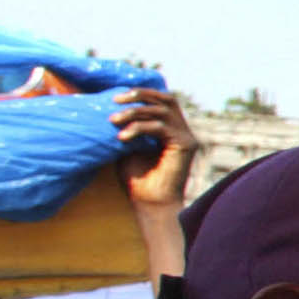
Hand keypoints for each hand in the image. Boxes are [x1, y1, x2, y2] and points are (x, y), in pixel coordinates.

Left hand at [111, 89, 199, 210]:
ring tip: (114, 119)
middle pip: (165, 99)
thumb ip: (127, 128)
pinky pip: (160, 127)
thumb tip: (111, 108)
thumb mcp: (127, 147)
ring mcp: (186, 137)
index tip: (115, 98)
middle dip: (140, 94)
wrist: (150, 204)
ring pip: (161, 110)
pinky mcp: (186, 145)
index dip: (141, 94)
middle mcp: (182, 130)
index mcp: (170, 129)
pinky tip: (123, 137)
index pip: (160, 101)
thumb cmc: (138, 180)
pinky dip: (139, 128)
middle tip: (116, 100)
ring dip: (135, 111)